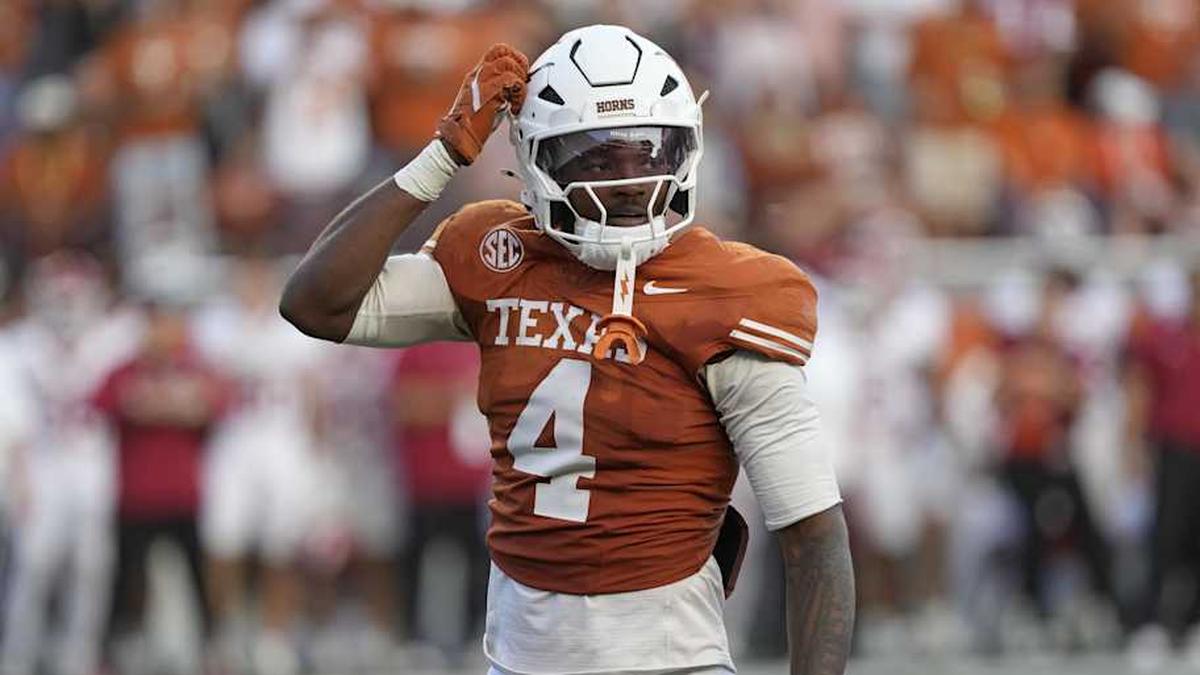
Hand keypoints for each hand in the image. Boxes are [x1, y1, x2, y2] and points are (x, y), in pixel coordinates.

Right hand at [437, 43, 528, 165]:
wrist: (458, 139)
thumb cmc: (472, 128)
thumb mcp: (487, 104)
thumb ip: (499, 93)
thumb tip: (515, 93)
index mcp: (476, 75)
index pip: (496, 52)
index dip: (513, 59)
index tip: (520, 76)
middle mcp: (477, 74)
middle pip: (501, 50)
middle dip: (518, 62)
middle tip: (522, 83)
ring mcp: (481, 81)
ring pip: (507, 62)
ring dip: (519, 78)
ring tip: (518, 97)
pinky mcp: (487, 92)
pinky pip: (511, 79)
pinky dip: (518, 93)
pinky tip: (514, 108)